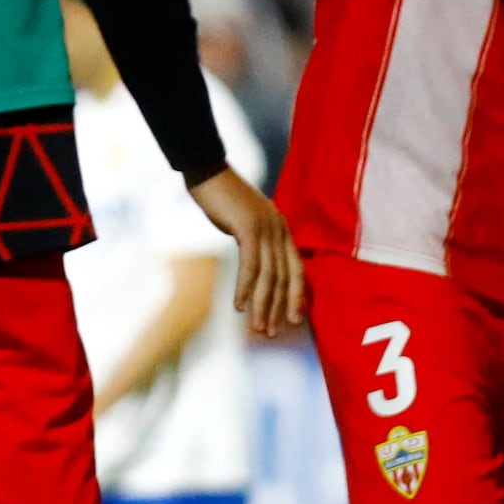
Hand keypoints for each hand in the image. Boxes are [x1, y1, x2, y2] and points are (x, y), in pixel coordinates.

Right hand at [192, 167, 302, 336]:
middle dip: (278, 308)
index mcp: (281, 229)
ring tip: (257, 327)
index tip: (293, 321)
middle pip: (284, 277)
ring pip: (269, 276)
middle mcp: (279, 230)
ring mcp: (266, 228)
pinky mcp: (249, 228)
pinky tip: (239, 305)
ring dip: (263, 305)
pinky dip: (245, 288)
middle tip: (271, 332)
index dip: (295, 297)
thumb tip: (256, 262)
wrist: (207, 170)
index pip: (296, 270)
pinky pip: (250, 265)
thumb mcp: (244, 220)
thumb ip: (255, 240)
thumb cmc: (222, 196)